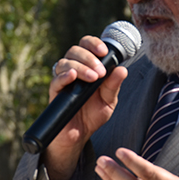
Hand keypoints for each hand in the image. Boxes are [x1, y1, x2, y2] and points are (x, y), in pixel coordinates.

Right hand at [43, 36, 127, 179]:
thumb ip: (114, 85)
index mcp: (87, 66)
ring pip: (65, 62)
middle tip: (100, 72)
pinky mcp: (55, 93)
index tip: (103, 51)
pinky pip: (55, 80)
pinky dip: (64, 76)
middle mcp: (73, 69)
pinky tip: (73, 77)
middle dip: (89, 58)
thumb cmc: (93, 115)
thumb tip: (123, 69)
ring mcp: (63, 80)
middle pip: (74, 50)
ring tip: (93, 79)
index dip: (93, 43)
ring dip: (81, 67)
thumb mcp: (109, 100)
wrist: (79, 135)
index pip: (86, 45)